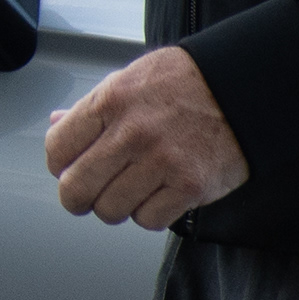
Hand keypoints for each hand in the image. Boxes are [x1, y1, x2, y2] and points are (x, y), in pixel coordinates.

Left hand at [47, 47, 249, 229]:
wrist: (243, 87)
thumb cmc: (183, 83)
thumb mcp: (128, 80)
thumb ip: (90, 108)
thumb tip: (55, 123)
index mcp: (109, 102)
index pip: (57, 150)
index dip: (59, 166)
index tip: (67, 169)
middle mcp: (131, 133)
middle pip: (76, 189)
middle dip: (76, 198)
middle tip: (87, 195)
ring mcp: (161, 162)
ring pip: (110, 210)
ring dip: (115, 207)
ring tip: (129, 191)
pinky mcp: (190, 186)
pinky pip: (149, 220)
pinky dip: (149, 214)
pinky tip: (157, 195)